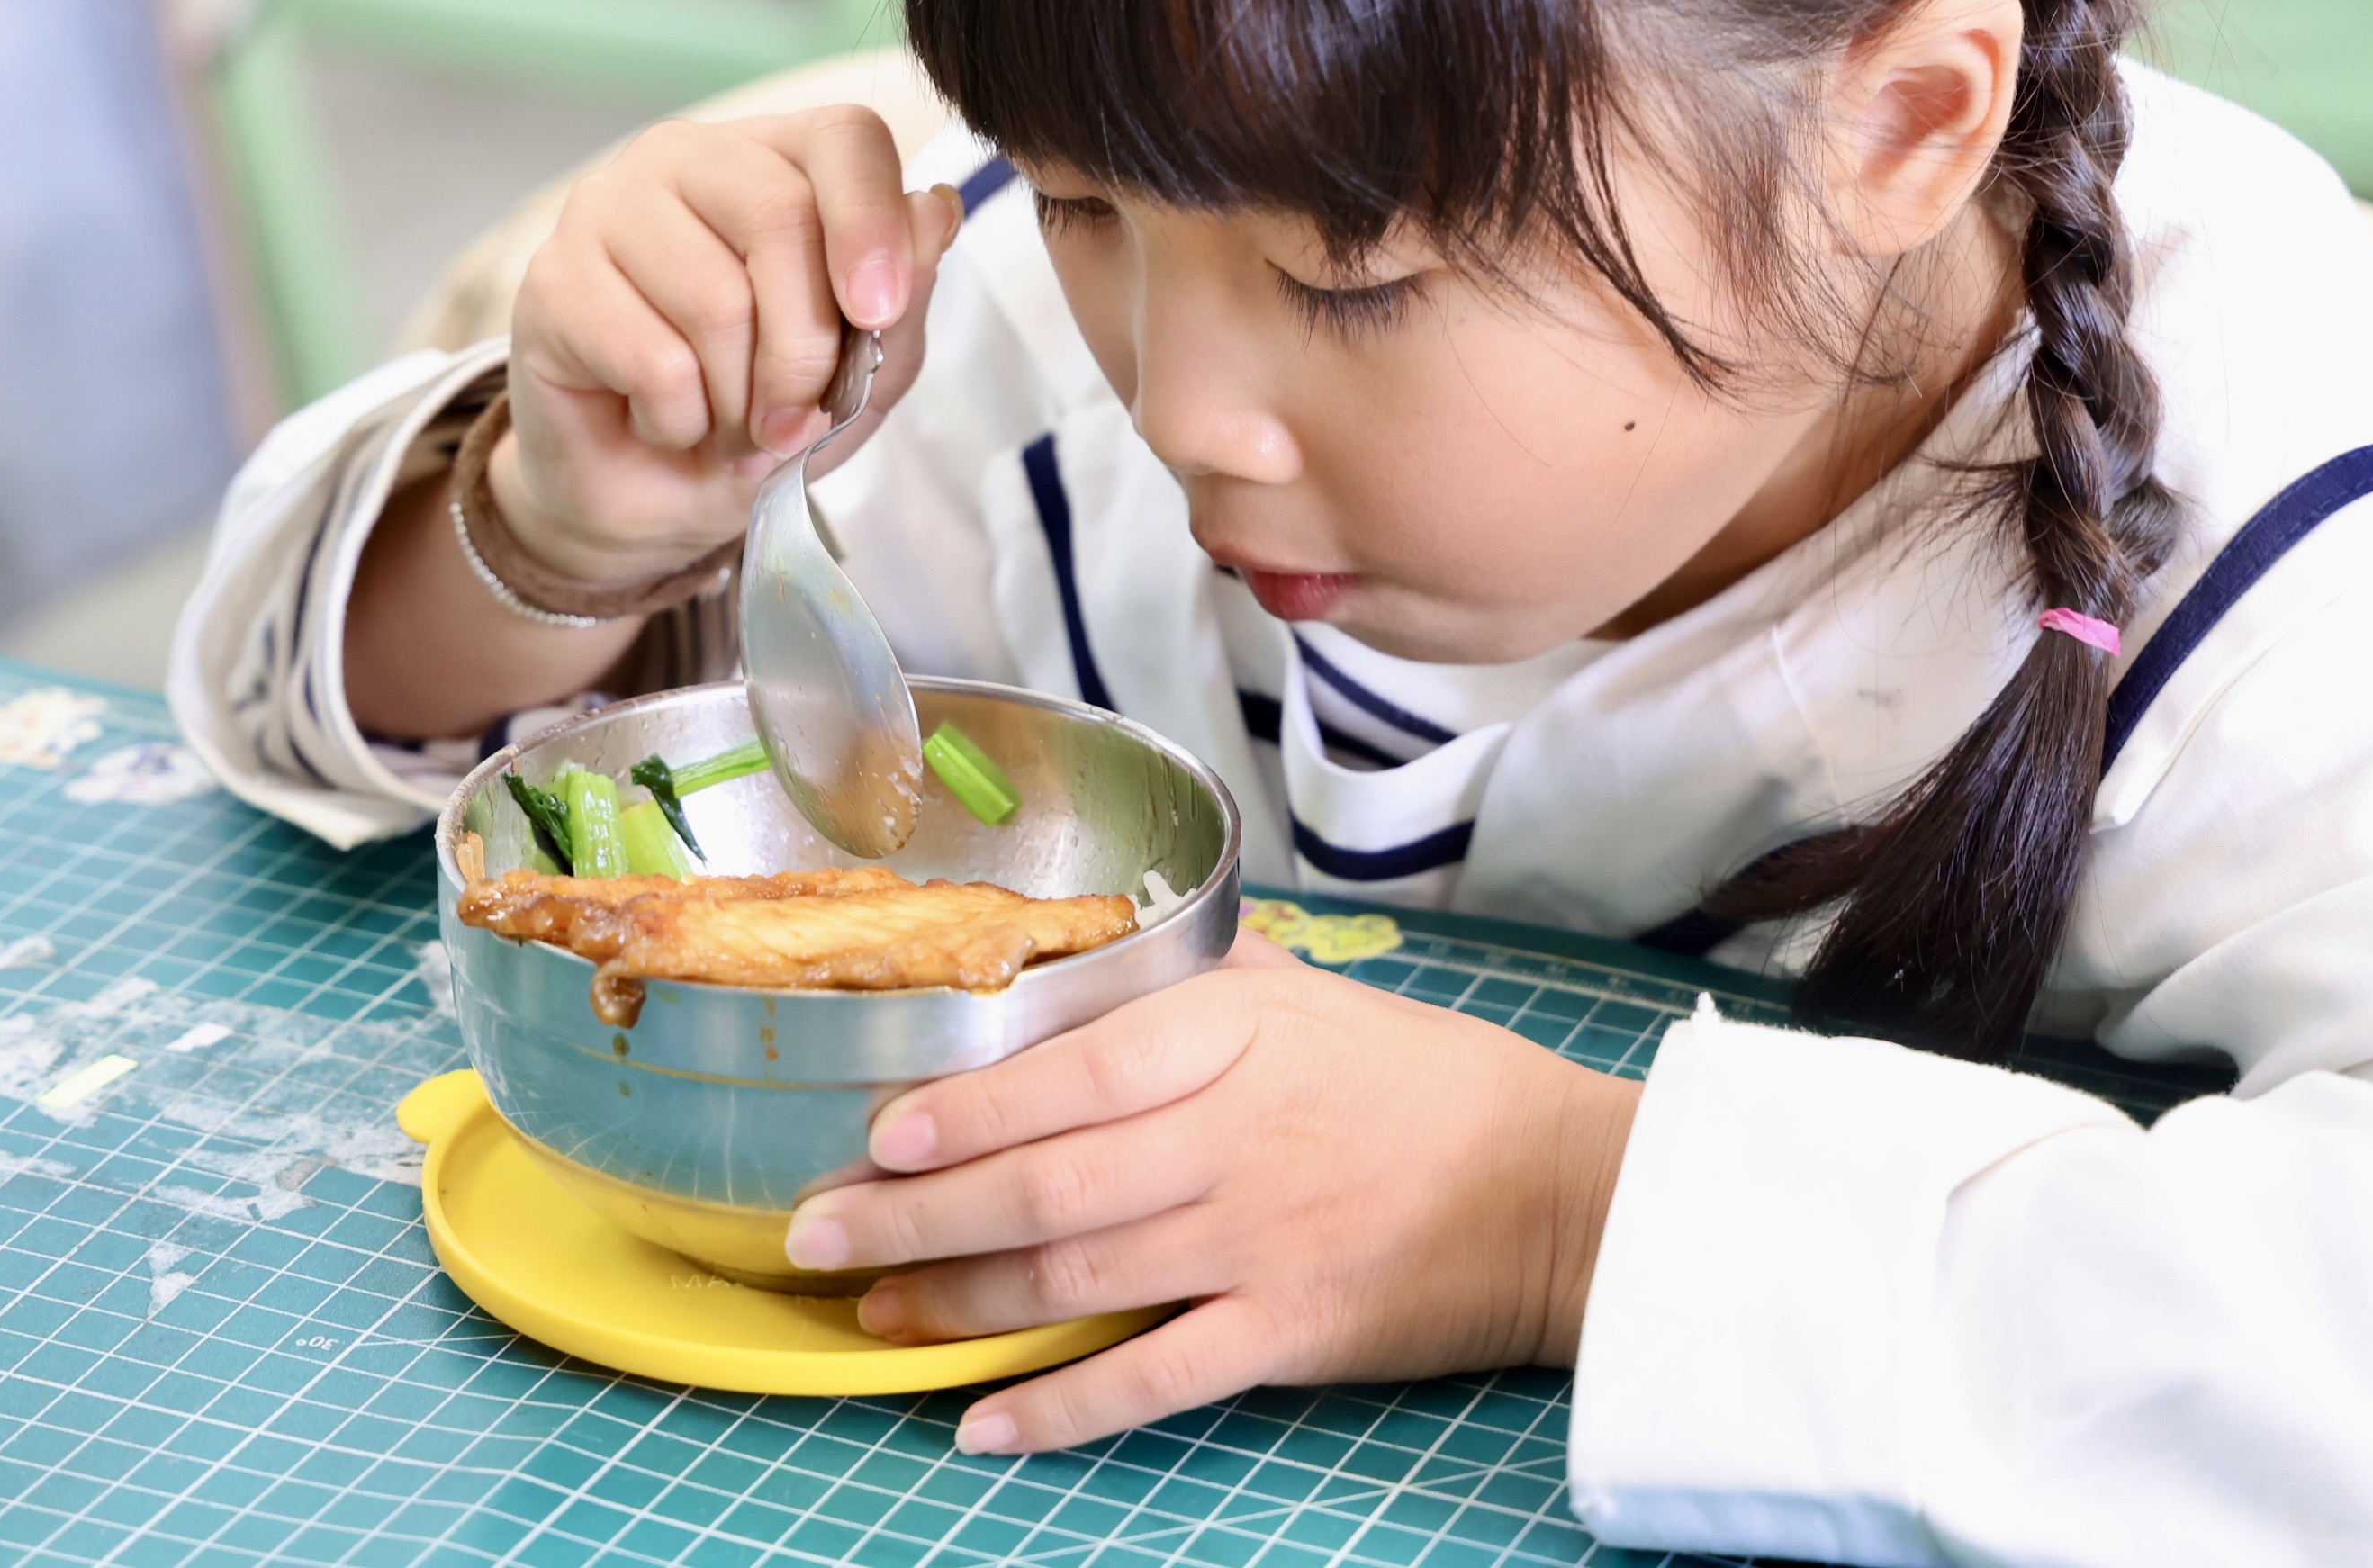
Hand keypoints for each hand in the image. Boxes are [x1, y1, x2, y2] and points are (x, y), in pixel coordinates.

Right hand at [496, 107, 961, 584]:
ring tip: (726, 422)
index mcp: (774, 157)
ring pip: (717, 301)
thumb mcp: (866, 367)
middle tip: (791, 418)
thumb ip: (905, 291)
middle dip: (805, 351)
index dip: (871, 223)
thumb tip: (936, 207)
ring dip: (740, 401)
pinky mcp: (550, 281)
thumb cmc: (762, 412)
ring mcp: (605, 208)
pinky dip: (679, 420)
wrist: (655, 496)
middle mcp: (684, 158)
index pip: (842, 138)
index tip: (878, 311)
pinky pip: (653, 360)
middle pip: (781, 218)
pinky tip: (665, 421)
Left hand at [783, 934, 1641, 1454]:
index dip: (967, 1109)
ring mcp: (1257, 1243)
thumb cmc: (1429, 1082)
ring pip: (1078, 1276)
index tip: (878, 1131)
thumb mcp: (1314, 996)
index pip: (1072, 1075)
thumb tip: (1095, 947)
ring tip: (874, 1312)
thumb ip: (1198, 977)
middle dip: (916, 1214)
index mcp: (1233, 1041)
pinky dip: (1063, 1409)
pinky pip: (1153, 1377)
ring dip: (961, 1302)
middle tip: (817, 1231)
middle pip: (1047, 1183)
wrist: (1555, 1187)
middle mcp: (1233, 1140)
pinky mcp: (1288, 1333)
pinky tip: (983, 1425)